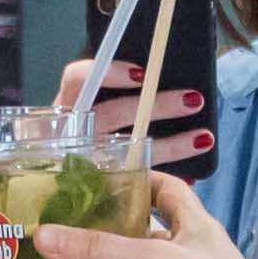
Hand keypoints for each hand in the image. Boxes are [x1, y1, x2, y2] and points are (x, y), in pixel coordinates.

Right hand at [46, 58, 215, 180]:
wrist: (54, 177)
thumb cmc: (83, 122)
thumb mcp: (90, 100)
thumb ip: (115, 87)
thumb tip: (154, 74)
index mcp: (65, 103)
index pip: (77, 79)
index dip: (108, 74)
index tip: (141, 74)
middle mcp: (70, 131)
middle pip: (111, 115)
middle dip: (156, 107)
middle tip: (192, 100)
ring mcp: (84, 160)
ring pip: (128, 150)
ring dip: (171, 144)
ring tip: (203, 137)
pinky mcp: (101, 183)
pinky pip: (135, 178)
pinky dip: (165, 174)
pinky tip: (190, 175)